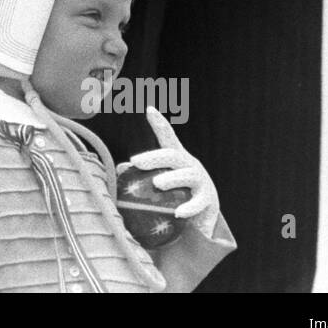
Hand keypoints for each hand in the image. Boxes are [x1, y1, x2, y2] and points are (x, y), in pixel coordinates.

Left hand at [127, 106, 220, 236]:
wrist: (203, 217)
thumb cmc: (175, 195)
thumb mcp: (160, 182)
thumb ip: (141, 175)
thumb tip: (120, 168)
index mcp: (176, 159)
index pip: (168, 138)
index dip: (159, 124)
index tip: (149, 109)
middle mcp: (189, 165)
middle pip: (173, 156)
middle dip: (155, 156)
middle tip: (135, 161)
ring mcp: (200, 181)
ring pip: (187, 175)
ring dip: (172, 178)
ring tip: (157, 183)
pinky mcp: (207, 200)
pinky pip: (198, 203)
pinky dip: (189, 208)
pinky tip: (178, 213)